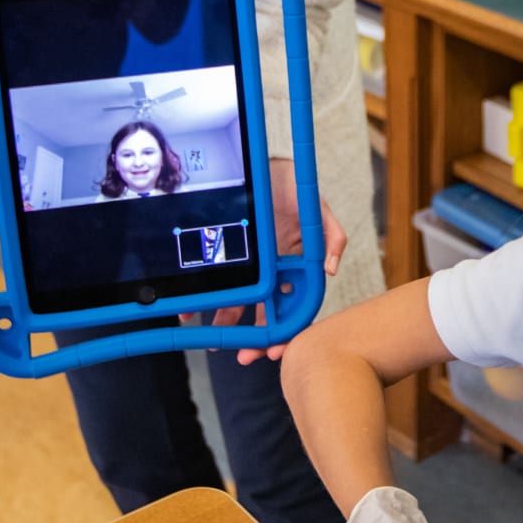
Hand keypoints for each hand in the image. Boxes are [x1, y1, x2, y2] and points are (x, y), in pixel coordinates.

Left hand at [212, 156, 345, 363]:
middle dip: (256, 338)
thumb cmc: (293, 186)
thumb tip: (330, 270)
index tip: (275, 349)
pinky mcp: (229, 256)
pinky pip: (217, 281)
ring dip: (228, 325)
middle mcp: (273, 272)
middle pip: (266, 313)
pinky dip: (202, 299)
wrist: (263, 165)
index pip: (295, 306)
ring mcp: (251, 266)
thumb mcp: (317, 208)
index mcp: (297, 267)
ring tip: (214, 340)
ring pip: (239, 303)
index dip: (287, 330)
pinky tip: (191, 312)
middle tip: (245, 358)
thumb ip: (331, 237)